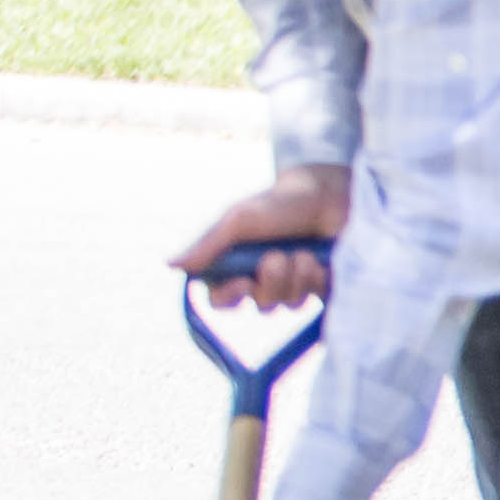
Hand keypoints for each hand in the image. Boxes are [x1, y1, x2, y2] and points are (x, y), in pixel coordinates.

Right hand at [177, 166, 351, 309]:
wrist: (330, 194)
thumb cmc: (280, 203)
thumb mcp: (239, 218)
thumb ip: (208, 244)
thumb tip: (169, 265)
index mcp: (239, 263)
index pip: (222, 299)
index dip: (230, 297)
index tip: (241, 283)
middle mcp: (266, 277)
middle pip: (261, 305)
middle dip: (270, 283)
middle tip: (277, 257)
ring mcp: (297, 282)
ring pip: (289, 303)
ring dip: (296, 277)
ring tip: (304, 252)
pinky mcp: (325, 284)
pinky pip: (316, 299)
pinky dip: (317, 280)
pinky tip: (321, 260)